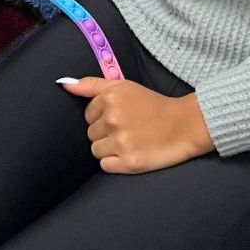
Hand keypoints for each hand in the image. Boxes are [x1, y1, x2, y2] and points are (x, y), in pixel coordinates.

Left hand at [59, 77, 214, 173]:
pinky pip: (105, 165)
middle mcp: (113, 119)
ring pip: (95, 150)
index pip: (87, 114)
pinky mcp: (130, 162)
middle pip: (90, 133)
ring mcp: (121, 141)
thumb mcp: (123, 85)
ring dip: (109, 148)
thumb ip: (91, 84)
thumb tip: (64, 84)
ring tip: (129, 142)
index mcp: (110, 98)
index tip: (120, 117)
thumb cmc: (152, 104)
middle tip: (127, 129)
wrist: (185, 124)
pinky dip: (115, 162)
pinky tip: (130, 154)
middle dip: (105, 132)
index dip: (102, 117)